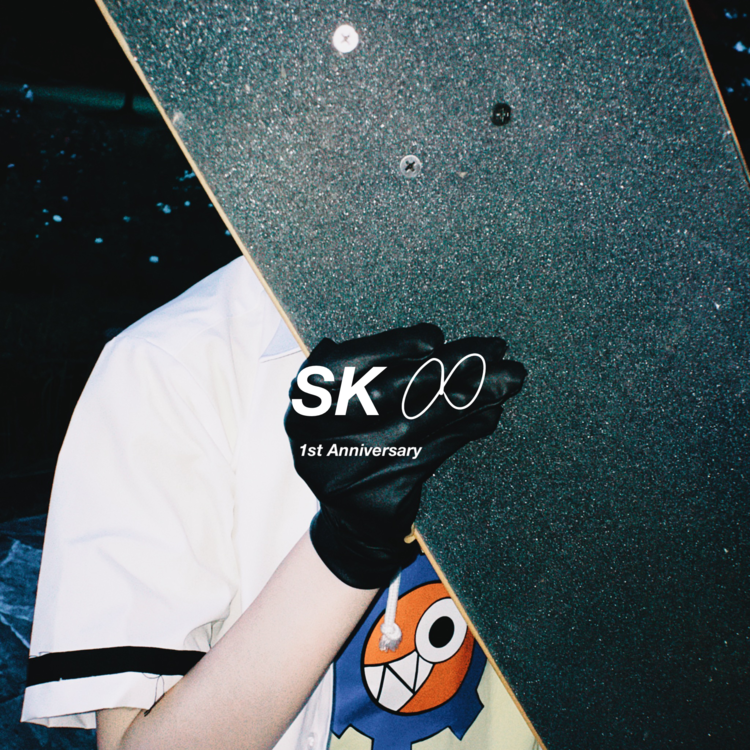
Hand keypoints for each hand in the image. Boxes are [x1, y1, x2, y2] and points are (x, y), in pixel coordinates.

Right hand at [284, 324, 525, 588]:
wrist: (351, 523)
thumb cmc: (352, 446)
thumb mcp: (345, 407)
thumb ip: (372, 375)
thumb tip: (438, 345)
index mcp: (304, 403)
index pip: (343, 365)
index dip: (389, 348)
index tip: (433, 338)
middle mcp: (317, 435)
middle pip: (388, 390)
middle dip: (446, 365)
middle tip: (491, 348)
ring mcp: (346, 469)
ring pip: (417, 421)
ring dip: (468, 395)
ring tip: (507, 376)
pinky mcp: (378, 496)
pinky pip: (433, 454)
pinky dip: (463, 430)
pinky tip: (490, 413)